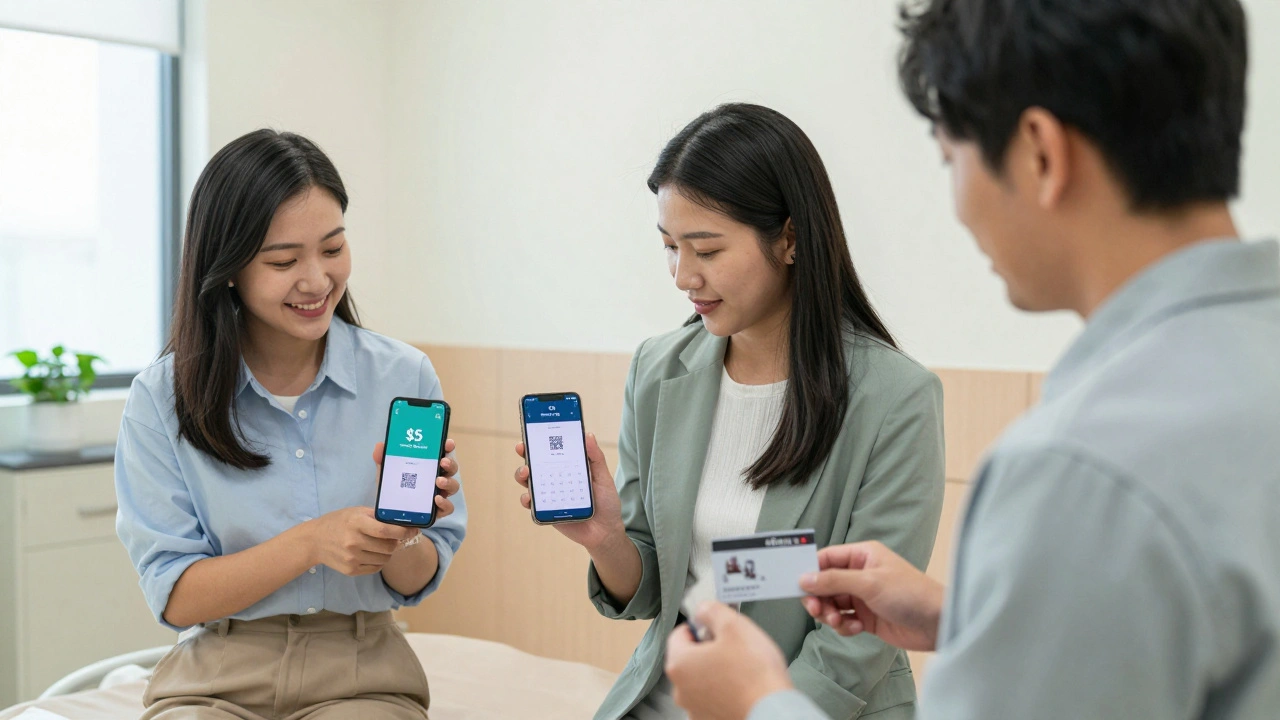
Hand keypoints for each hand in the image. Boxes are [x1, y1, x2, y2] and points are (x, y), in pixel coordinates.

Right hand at [302, 506, 417, 575]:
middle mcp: (353, 542)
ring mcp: (351, 558)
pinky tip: (371, 553)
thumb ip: (377, 516)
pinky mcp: (351, 570)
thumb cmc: (339, 522)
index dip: (402, 532)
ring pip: (385, 558)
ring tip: (379, 544)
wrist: (314, 541)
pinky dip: (379, 560)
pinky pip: (376, 567)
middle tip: (394, 537)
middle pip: (389, 547)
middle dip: (396, 542)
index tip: (413, 530)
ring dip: (388, 552)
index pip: (385, 530)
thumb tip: (403, 521)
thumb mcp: (356, 512)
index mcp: (356, 523)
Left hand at [373, 438, 462, 520]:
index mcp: (428, 467)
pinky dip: (445, 503)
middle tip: (442, 462)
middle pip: (451, 468)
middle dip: (450, 463)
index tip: (447, 443)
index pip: (442, 453)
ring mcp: (440, 495)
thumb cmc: (395, 491)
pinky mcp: (437, 511)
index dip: (447, 447)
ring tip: (438, 481)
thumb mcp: (388, 474)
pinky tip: (437, 499)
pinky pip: (448, 507)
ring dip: (448, 482)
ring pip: (453, 486)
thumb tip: (379, 446)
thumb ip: (384, 460)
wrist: (390, 517)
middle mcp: (437, 479)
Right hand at [513, 432, 624, 551]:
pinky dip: (527, 500)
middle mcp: (555, 480)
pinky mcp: (546, 512)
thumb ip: (596, 458)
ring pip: (528, 483)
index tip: (531, 433)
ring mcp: (549, 496)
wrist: (606, 532)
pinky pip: (531, 505)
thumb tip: (588, 435)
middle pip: (535, 465)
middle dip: (525, 455)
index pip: (550, 452)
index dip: (538, 442)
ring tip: (526, 472)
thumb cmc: (606, 502)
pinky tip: (530, 497)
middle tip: (523, 449)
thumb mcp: (603, 477)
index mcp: (567, 468)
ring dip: (522, 475)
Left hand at [665, 602, 793, 719]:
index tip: (717, 628)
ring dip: (716, 672)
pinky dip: (723, 693)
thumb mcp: (734, 626)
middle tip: (734, 648)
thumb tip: (703, 610)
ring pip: (701, 680)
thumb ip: (712, 611)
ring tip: (741, 670)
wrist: (772, 710)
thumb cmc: (754, 672)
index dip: (700, 626)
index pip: (679, 634)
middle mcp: (681, 690)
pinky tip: (741, 689)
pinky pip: (712, 700)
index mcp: (679, 664)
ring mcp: (694, 708)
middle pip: (689, 658)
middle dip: (709, 650)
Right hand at [799, 541, 943, 650]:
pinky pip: (844, 620)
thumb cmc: (910, 594)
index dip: (810, 571)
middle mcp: (861, 573)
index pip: (826, 558)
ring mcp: (864, 596)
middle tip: (816, 610)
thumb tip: (804, 579)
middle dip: (818, 598)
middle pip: (825, 583)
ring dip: (831, 614)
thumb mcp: (869, 583)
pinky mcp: (867, 617)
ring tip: (839, 622)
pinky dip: (844, 626)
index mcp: (862, 555)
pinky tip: (856, 629)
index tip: (797, 586)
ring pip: (832, 603)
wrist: (938, 624)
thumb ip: (834, 581)